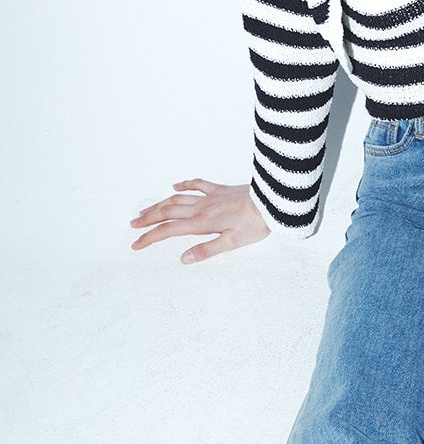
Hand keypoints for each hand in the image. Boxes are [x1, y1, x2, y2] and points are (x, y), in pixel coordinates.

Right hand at [130, 179, 269, 263]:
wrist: (271, 200)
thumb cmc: (255, 223)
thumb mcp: (232, 242)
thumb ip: (206, 250)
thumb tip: (183, 259)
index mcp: (202, 223)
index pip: (169, 231)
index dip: (150, 238)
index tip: (135, 245)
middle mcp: (202, 208)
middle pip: (168, 212)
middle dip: (148, 219)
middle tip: (132, 225)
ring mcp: (210, 196)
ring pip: (178, 199)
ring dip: (160, 204)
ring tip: (145, 210)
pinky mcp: (220, 189)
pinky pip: (198, 184)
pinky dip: (184, 185)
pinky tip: (175, 186)